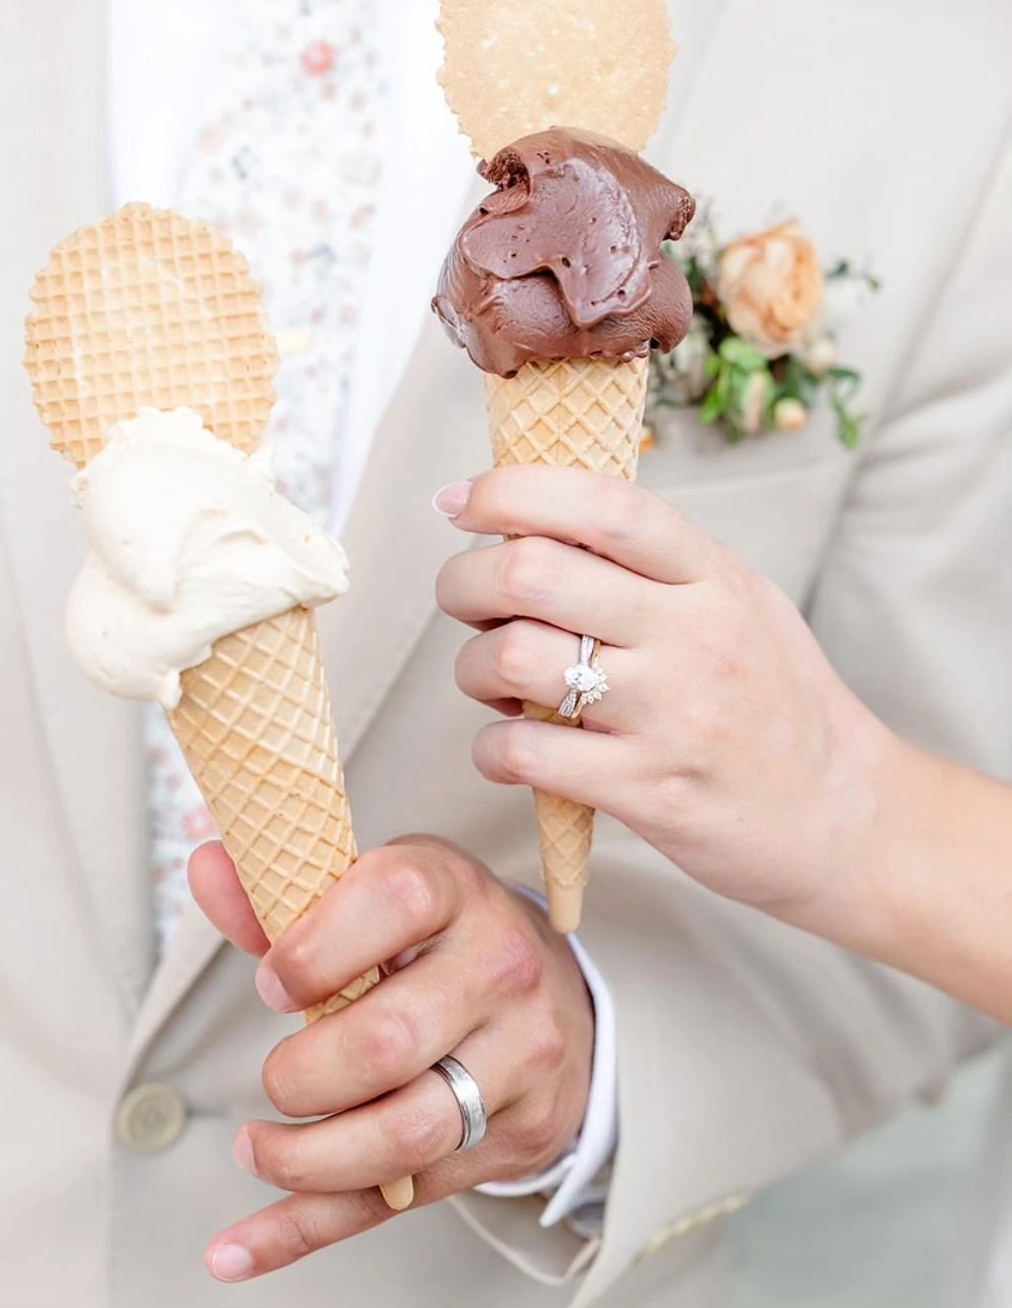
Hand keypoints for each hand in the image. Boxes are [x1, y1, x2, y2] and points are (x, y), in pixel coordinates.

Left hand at [188, 835, 592, 1283]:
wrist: (553, 992)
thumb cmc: (441, 935)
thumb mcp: (378, 892)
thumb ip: (287, 894)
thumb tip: (209, 869)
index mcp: (458, 890)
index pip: (393, 902)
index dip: (312, 950)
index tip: (273, 984)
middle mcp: (502, 968)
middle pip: (387, 1042)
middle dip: (301, 1075)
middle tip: (275, 1077)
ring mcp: (522, 1056)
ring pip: (404, 1135)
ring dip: (304, 1160)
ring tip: (259, 1148)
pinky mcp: (519, 1133)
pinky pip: (405, 1196)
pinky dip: (309, 1228)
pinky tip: (239, 1248)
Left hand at [435, 467, 888, 920]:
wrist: (845, 816)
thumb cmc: (779, 706)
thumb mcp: (741, 605)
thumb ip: (656, 565)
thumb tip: (542, 521)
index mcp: (712, 576)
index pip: (603, 504)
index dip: (514, 491)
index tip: (462, 503)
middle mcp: (692, 634)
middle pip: (532, 572)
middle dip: (465, 582)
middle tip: (465, 602)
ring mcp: (670, 714)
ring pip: (516, 657)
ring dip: (474, 667)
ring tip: (493, 683)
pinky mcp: (647, 790)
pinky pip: (525, 752)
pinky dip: (491, 748)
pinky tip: (508, 750)